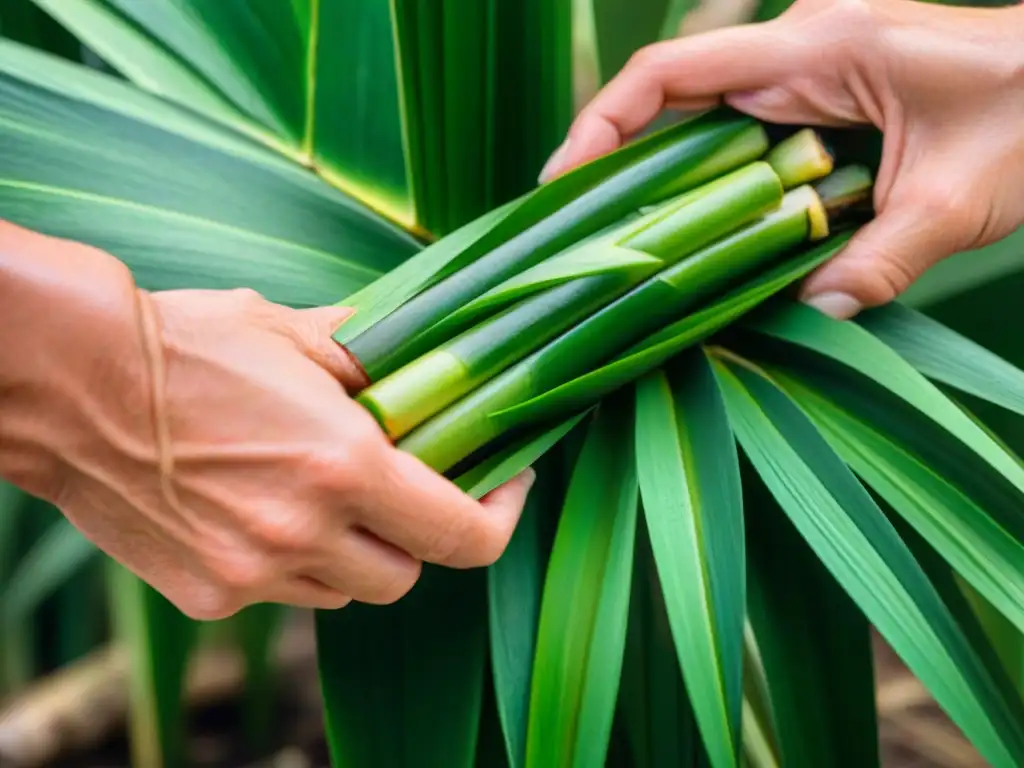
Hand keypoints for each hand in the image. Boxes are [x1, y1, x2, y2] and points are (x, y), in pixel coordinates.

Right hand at [0, 222, 533, 619]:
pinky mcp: (207, 595)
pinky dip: (293, 565)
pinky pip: (282, 595)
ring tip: (325, 498)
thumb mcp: (295, 333)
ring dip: (354, 554)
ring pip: (346, 593)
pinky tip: (263, 512)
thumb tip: (422, 361)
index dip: (500, 516)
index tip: (503, 485)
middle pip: (408, 576)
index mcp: (343, 467)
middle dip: (417, 536)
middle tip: (406, 489)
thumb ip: (375, 360)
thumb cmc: (185, 346)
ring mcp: (252, 574)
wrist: (68, 383)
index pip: (463, 537)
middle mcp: (304, 535)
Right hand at [540, 0, 1023, 318]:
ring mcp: (809, 65)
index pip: (673, 72)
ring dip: (657, 171)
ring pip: (701, 114)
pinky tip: (695, 226)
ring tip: (618, 236)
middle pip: (671, 95)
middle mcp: (800, 46)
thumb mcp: (956, 201)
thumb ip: (878, 263)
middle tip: (574, 229)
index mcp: (819, 46)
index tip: (563, 182)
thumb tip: (809, 314)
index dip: (603, 123)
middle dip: (614, 157)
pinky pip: (740, 129)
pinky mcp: (822, 88)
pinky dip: (707, 176)